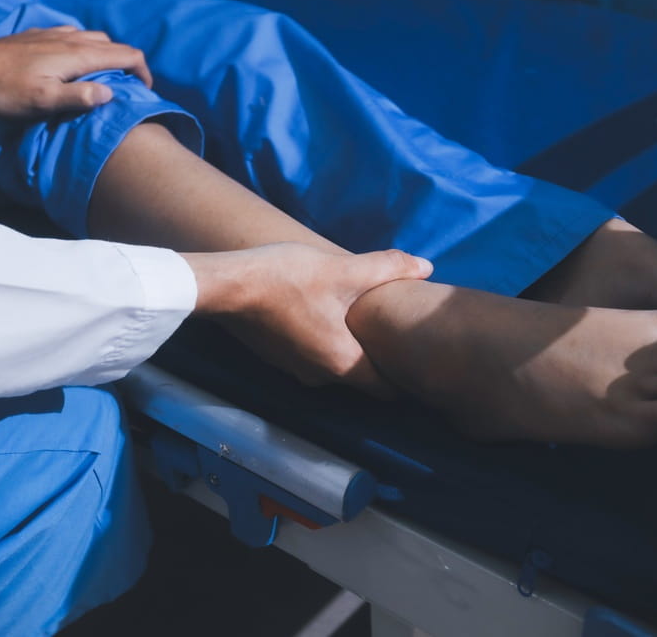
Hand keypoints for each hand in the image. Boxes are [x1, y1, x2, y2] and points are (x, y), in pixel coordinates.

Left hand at [0, 25, 151, 117]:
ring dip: (107, 55)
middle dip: (128, 63)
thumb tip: (111, 94)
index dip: (143, 73)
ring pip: (94, 38)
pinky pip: (74, 36)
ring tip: (105, 77)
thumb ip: (80, 97)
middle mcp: (70, 39)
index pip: (126, 55)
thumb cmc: (3, 89)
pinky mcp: (39, 36)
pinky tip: (74, 63)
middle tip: (128, 88)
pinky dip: (86, 48)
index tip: (144, 92)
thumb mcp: (43, 101)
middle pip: (113, 44)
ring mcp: (53, 35)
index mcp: (77, 56)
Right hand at [183, 243, 432, 394]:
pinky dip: (323, 341)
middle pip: (361, 377)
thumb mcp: (346, 269)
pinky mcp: (277, 355)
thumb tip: (427, 267)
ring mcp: (294, 368)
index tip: (420, 364)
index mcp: (342, 364)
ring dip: (348, 349)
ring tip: (363, 324)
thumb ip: (389, 268)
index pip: (386, 390)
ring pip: (334, 365)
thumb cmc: (289, 279)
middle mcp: (319, 376)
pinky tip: (326, 315)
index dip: (405, 379)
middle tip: (396, 337)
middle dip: (378, 360)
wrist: (229, 285)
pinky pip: (312, 355)